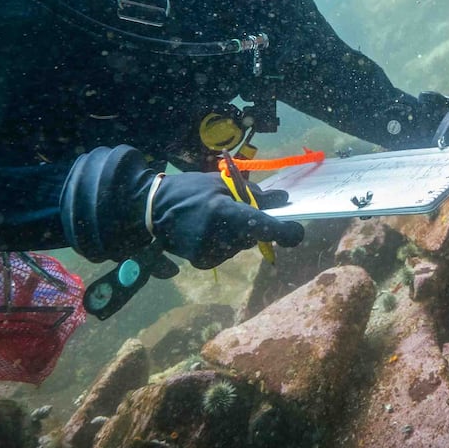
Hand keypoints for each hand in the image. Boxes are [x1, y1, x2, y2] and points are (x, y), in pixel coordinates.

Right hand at [61, 145, 302, 268]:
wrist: (150, 209)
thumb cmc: (190, 190)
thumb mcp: (223, 184)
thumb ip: (256, 195)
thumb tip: (285, 201)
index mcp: (224, 211)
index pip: (263, 227)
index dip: (286, 232)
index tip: (298, 231)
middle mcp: (218, 236)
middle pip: (254, 237)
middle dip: (255, 225)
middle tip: (239, 209)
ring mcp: (209, 252)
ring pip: (242, 245)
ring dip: (239, 234)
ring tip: (216, 218)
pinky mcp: (202, 262)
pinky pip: (228, 253)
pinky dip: (226, 242)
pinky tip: (208, 231)